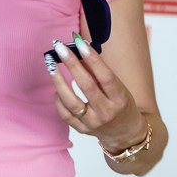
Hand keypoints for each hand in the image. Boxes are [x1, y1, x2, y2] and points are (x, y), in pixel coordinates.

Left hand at [46, 34, 146, 151]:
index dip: (92, 59)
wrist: (124, 133)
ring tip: (51, 66)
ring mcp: (93, 123)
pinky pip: (65, 114)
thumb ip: (99, 73)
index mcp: (120, 99)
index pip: (105, 77)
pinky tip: (56, 88)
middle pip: (86, 86)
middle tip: (60, 48)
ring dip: (58, 81)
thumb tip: (79, 50)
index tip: (79, 43)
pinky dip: (58, 99)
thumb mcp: (118, 87)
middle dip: (71, 64)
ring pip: (71, 102)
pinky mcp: (82, 130)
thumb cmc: (121, 105)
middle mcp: (106, 112)